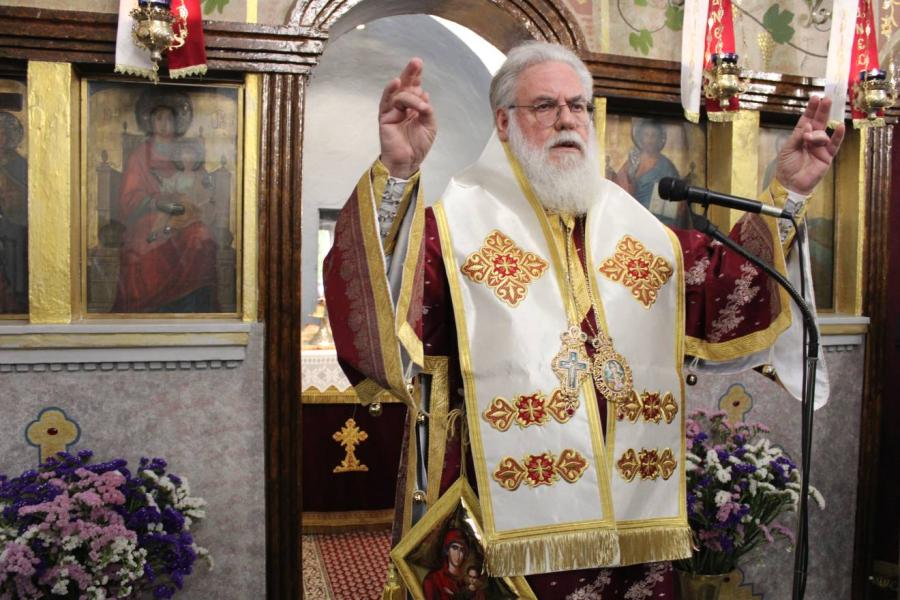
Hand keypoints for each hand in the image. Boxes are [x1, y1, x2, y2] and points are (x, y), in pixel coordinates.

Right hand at [378, 58, 435, 178]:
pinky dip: (391, 91)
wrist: (408, 161)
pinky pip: (387, 101)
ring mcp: (392, 111)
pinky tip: (395, 83)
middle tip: (416, 61)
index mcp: (413, 107)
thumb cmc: (418, 145)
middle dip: (410, 73)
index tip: (419, 65)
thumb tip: (424, 94)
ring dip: (409, 90)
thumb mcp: (429, 125)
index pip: (414, 88)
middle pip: (405, 86)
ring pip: (400, 93)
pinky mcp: (385, 117)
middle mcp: (402, 106)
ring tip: (418, 88)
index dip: (416, 77)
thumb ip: (427, 110)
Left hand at [775, 96, 845, 195]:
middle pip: (819, 122)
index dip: (811, 110)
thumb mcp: (787, 149)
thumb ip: (798, 136)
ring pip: (822, 134)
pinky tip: (840, 126)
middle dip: (822, 111)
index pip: (807, 120)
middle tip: (826, 99)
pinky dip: (838, 135)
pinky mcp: (827, 156)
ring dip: (817, 135)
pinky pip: (835, 144)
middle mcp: (811, 140)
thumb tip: (808, 125)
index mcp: (800, 136)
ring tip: (809, 139)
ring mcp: (820, 147)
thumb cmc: (786, 167)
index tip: (815, 98)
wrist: (791, 184)